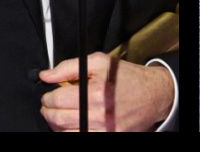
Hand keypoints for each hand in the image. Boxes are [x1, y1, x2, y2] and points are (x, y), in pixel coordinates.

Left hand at [39, 52, 173, 131]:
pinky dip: (71, 131)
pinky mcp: (108, 137)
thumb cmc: (127, 78)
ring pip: (65, 132)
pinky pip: (79, 137)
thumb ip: (69, 67)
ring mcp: (103, 129)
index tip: (49, 94)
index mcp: (95, 93)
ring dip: (58, 124)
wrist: (153, 94)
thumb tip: (46, 75)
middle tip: (51, 105)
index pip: (57, 99)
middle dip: (48, 111)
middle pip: (57, 119)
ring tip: (63, 113)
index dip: (48, 96)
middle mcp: (98, 114)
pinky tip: (76, 122)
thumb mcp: (100, 62)